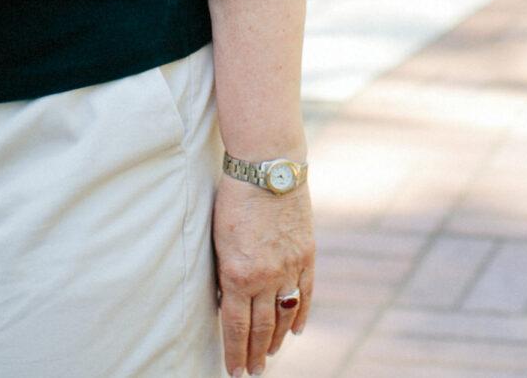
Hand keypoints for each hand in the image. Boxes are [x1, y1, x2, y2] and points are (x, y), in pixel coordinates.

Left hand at [212, 175, 313, 374]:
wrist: (268, 168)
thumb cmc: (234, 199)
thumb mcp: (219, 241)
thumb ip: (225, 275)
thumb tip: (227, 303)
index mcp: (238, 275)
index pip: (236, 327)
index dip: (235, 353)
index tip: (234, 371)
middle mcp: (266, 277)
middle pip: (261, 328)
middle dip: (255, 354)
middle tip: (252, 372)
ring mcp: (290, 267)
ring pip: (284, 315)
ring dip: (276, 340)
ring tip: (270, 355)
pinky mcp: (307, 255)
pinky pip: (305, 293)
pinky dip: (300, 314)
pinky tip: (294, 330)